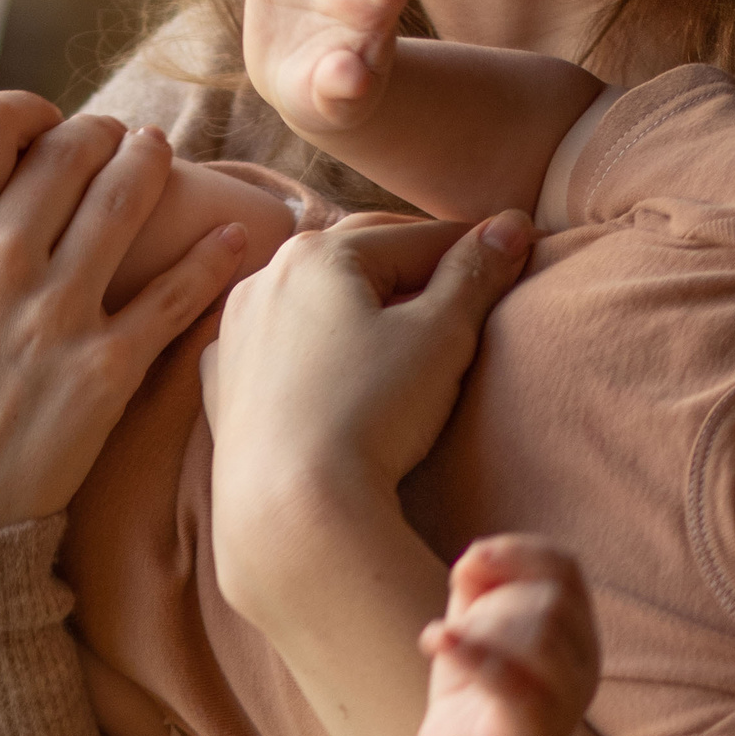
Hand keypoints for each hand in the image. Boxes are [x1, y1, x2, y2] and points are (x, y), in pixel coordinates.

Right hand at [0, 94, 246, 533]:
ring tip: (158, 155)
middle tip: (112, 140)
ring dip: (149, 164)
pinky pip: (176, 293)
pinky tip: (234, 237)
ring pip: (124, 198)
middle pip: (65, 151)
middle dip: (96, 134)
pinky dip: (213, 257)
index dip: (24, 111)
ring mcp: (52, 315)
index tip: (43, 123)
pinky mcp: (106, 368)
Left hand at [208, 209, 531, 530]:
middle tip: (464, 276)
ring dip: (357, 300)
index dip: (473, 247)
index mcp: (318, 254)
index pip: (417, 238)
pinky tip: (331, 360)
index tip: (514, 250)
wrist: (290, 510)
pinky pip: (277, 347)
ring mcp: (234, 333)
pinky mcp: (221, 386)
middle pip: (359, 259)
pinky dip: (311, 343)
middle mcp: (265, 279)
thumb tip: (511, 225)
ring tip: (400, 318)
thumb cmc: (370, 413)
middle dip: (413, 263)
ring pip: (312, 300)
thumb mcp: (440, 336)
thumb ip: (474, 275)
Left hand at [415, 537, 599, 735]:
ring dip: (480, 626)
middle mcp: (584, 670)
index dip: (521, 551)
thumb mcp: (475, 627)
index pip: (567, 570)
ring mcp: (565, 708)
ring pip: (541, 637)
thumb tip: (473, 558)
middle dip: (494, 601)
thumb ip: (479, 586)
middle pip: (552, 602)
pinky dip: (471, 655)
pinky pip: (512, 686)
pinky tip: (435, 639)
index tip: (472, 556)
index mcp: (577, 635)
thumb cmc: (472, 692)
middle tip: (456, 626)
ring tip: (442, 643)